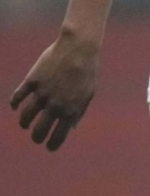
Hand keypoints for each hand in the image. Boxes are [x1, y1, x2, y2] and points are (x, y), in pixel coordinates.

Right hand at [11, 28, 100, 150]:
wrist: (79, 48)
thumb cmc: (87, 71)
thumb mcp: (88, 93)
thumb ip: (79, 112)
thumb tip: (72, 128)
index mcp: (71, 110)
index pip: (58, 136)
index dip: (53, 145)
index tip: (49, 147)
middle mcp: (55, 105)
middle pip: (39, 130)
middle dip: (37, 138)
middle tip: (36, 138)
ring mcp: (42, 93)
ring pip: (25, 116)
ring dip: (24, 123)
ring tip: (25, 124)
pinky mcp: (32, 81)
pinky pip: (18, 97)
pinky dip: (15, 104)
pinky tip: (16, 106)